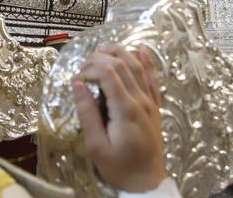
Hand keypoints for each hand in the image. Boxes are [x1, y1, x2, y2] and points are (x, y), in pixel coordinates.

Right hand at [74, 44, 165, 192]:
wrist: (147, 182)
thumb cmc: (119, 167)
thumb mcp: (96, 146)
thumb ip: (88, 114)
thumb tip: (77, 85)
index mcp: (126, 109)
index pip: (109, 72)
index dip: (91, 67)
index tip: (77, 77)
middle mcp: (141, 100)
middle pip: (123, 64)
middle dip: (101, 57)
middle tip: (84, 65)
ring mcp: (151, 101)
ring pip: (138, 66)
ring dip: (121, 53)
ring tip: (103, 49)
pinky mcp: (156, 105)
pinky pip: (153, 78)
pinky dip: (147, 61)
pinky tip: (141, 50)